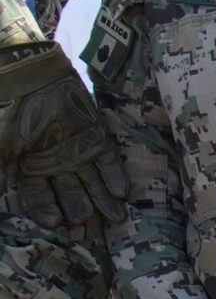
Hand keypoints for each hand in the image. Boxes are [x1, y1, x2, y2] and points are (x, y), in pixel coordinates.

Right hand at [0, 52, 123, 233]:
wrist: (25, 74)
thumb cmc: (5, 110)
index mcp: (29, 166)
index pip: (40, 196)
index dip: (46, 210)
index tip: (54, 224)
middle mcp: (54, 163)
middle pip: (70, 192)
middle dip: (79, 208)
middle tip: (87, 223)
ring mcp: (76, 149)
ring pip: (91, 181)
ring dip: (103, 198)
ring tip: (117, 217)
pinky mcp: (95, 136)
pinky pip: (107, 159)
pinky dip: (114, 174)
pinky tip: (121, 191)